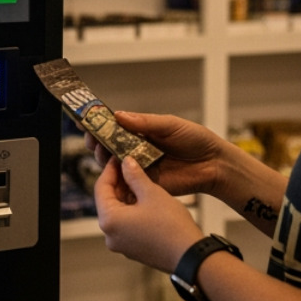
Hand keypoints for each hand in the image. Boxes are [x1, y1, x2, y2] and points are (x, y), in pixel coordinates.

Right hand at [84, 111, 231, 200]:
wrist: (214, 164)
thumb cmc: (196, 140)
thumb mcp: (170, 125)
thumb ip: (145, 122)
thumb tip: (118, 116)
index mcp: (141, 132)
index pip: (114, 127)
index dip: (99, 124)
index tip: (86, 119)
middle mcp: (136, 150)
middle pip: (107, 146)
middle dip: (96, 141)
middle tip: (92, 138)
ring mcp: (139, 168)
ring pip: (112, 164)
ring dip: (103, 157)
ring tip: (102, 151)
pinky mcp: (145, 184)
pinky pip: (126, 182)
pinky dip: (116, 178)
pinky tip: (112, 171)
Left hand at [94, 155, 204, 273]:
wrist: (191, 256)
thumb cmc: (171, 225)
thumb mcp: (152, 193)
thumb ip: (135, 175)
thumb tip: (126, 162)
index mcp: (109, 221)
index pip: (101, 188)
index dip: (110, 170)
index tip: (118, 157)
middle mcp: (110, 235)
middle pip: (108, 201)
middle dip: (119, 183)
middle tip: (130, 166)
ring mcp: (121, 244)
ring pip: (118, 213)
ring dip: (126, 196)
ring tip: (139, 180)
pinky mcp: (133, 249)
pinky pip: (127, 225)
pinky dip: (132, 211)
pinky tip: (145, 200)